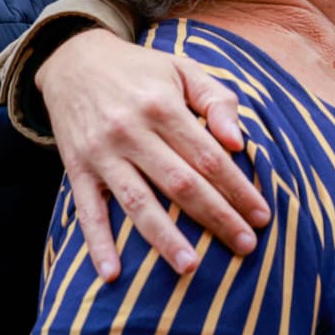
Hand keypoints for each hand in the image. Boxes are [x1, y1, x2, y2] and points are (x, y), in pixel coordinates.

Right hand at [36, 28, 269, 280]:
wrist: (73, 61)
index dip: (238, 189)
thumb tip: (240, 143)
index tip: (261, 215)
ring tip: (191, 267)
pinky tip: (113, 273)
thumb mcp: (184, 69)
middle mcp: (131, 132)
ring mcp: (101, 153)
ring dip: (165, 238)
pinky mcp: (76, 169)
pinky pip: (87, 211)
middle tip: (245, 246)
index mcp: (163, 107)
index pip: (209, 158)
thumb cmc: (142, 69)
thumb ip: (218, 101)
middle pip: (181, 185)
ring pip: (138, 203)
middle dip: (217, 218)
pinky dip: (98, 243)